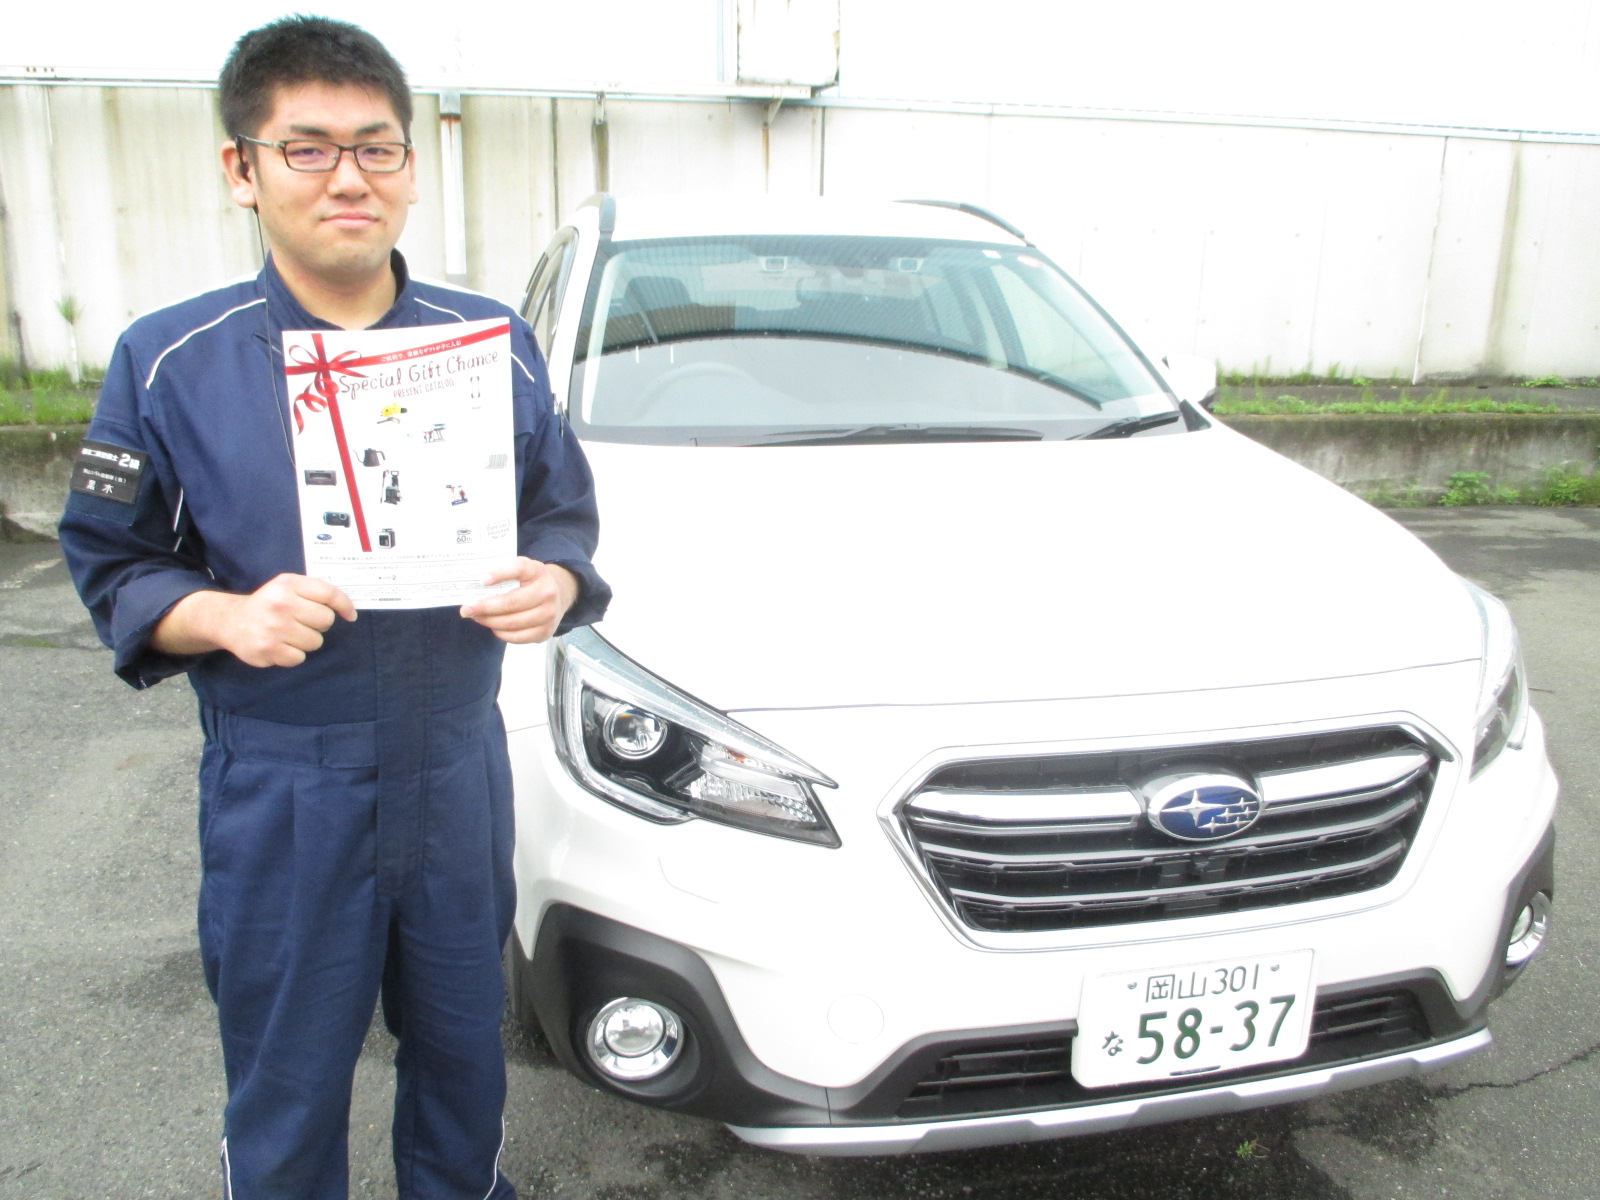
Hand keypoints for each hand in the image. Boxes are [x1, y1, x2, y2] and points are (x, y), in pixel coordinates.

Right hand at [153, 573, 356, 667]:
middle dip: (319, 624)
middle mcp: (281, 604)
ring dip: (306, 641)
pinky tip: (280, 645)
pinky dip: (293, 654)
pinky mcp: (268, 649)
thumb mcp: (287, 587)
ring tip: (288, 634)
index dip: (344, 605)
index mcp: (288, 585)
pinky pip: (299, 658)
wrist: (230, 621)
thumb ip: (315, 592)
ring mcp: (274, 628)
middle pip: (326, 620)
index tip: (350, 615)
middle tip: (303, 622)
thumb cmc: (268, 604)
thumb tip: (348, 610)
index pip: (328, 593)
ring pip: (315, 642)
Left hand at [459, 558, 577, 644]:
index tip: (482, 580)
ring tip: (477, 617)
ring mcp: (548, 614)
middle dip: (484, 607)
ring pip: (511, 623)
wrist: (558, 594)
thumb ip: (503, 572)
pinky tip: (493, 626)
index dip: (500, 574)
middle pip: (510, 603)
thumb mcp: (521, 569)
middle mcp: (547, 592)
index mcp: (537, 571)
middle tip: (467, 609)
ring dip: (489, 621)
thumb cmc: (531, 581)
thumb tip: (475, 586)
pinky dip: (500, 633)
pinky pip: (517, 637)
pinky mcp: (545, 631)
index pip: (518, 569)